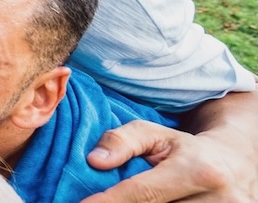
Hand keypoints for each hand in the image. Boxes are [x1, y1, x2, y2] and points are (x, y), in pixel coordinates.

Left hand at [80, 119, 255, 201]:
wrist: (236, 166)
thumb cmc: (186, 150)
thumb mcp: (155, 135)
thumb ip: (123, 141)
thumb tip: (94, 160)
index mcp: (200, 171)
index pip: (143, 194)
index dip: (108, 202)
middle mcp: (220, 200)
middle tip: (98, 202)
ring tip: (119, 201)